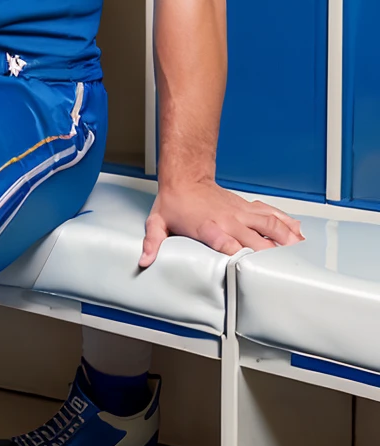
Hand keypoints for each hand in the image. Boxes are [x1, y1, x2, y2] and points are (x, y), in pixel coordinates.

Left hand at [140, 181, 302, 267]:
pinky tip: (299, 232)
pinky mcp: (247, 207)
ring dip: (287, 237)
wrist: (185, 177)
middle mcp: (229, 220)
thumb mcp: (157, 223)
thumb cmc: (174, 204)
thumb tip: (144, 260)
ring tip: (302, 251)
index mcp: (210, 228)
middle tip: (287, 269)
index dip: (242, 256)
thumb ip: (152, 243)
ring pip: (270, 223)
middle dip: (272, 253)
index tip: (253, 269)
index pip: (229, 244)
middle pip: (257, 238)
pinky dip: (287, 221)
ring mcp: (241, 212)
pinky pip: (271, 213)